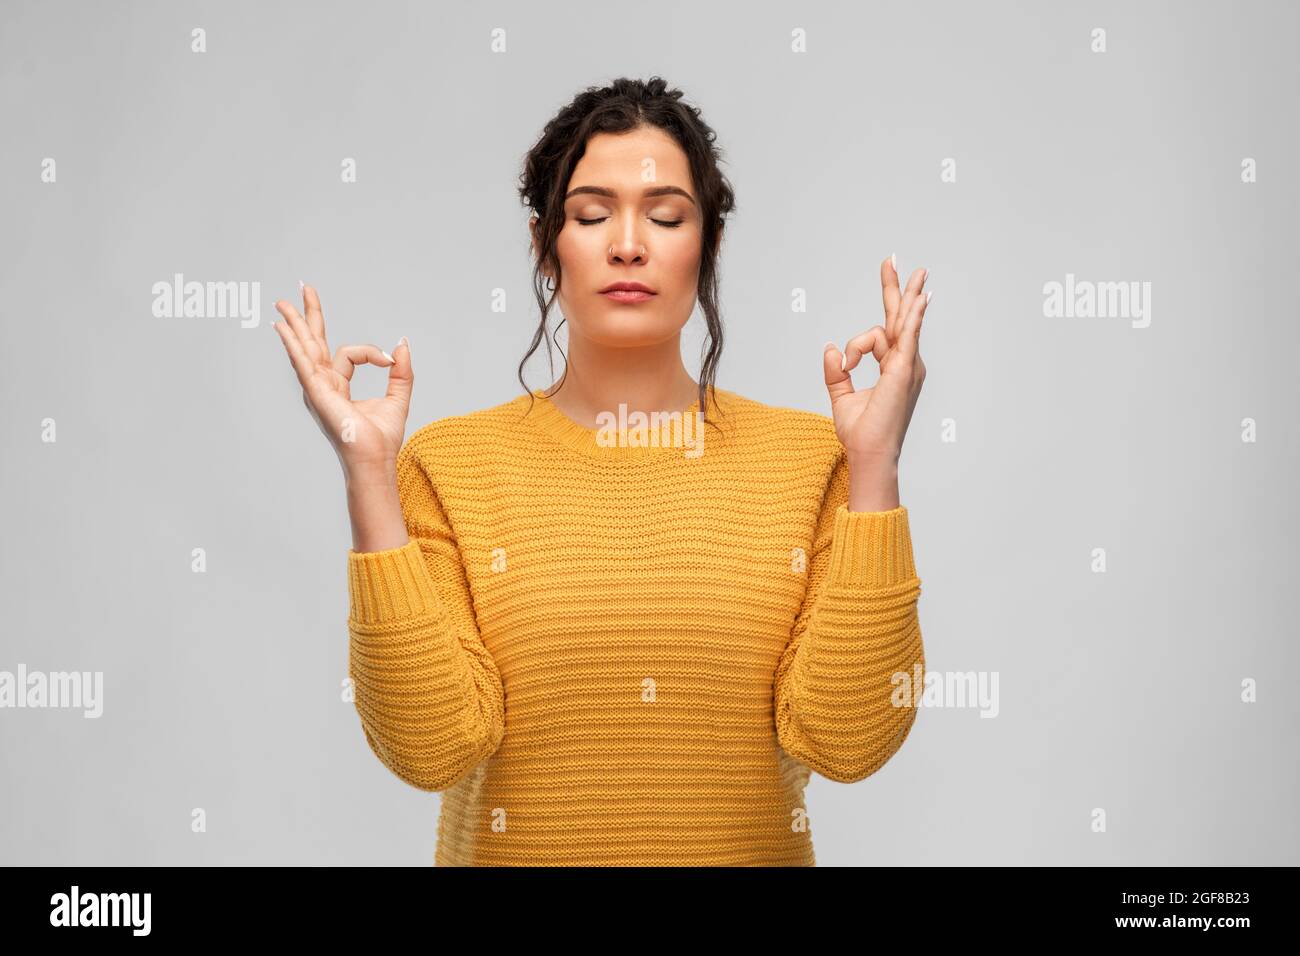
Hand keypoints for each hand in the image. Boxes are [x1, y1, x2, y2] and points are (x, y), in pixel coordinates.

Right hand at [272, 283, 411, 476]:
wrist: (375, 458)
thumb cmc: (382, 437)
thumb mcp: (398, 396)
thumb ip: (401, 370)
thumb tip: (402, 344)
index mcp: (338, 385)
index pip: (351, 353)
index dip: (373, 353)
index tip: (389, 361)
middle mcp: (323, 384)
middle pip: (314, 341)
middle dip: (309, 315)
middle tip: (303, 287)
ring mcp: (317, 387)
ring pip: (305, 347)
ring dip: (295, 323)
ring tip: (282, 300)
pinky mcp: (317, 392)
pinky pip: (303, 362)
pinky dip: (293, 344)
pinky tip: (282, 328)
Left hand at [823, 255, 929, 463]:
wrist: (869, 452)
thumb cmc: (861, 432)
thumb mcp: (841, 396)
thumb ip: (836, 372)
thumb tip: (831, 348)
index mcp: (892, 368)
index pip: (884, 331)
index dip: (881, 312)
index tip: (868, 314)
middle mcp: (904, 363)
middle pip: (899, 317)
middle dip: (897, 288)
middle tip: (893, 259)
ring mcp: (907, 366)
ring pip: (896, 323)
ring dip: (903, 294)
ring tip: (910, 268)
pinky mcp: (902, 370)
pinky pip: (907, 336)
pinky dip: (913, 316)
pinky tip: (919, 298)